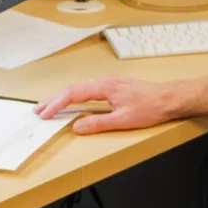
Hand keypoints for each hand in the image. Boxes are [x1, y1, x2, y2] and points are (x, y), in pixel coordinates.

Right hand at [34, 76, 177, 134]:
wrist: (169, 98)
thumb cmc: (150, 107)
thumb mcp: (123, 119)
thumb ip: (99, 123)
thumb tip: (77, 126)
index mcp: (104, 86)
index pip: (73, 93)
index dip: (57, 103)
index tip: (44, 113)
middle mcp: (104, 81)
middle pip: (73, 88)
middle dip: (54, 99)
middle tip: (38, 109)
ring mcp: (108, 83)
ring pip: (79, 88)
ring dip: (63, 97)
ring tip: (49, 106)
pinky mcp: (113, 87)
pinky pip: (87, 89)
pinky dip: (74, 96)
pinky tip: (71, 102)